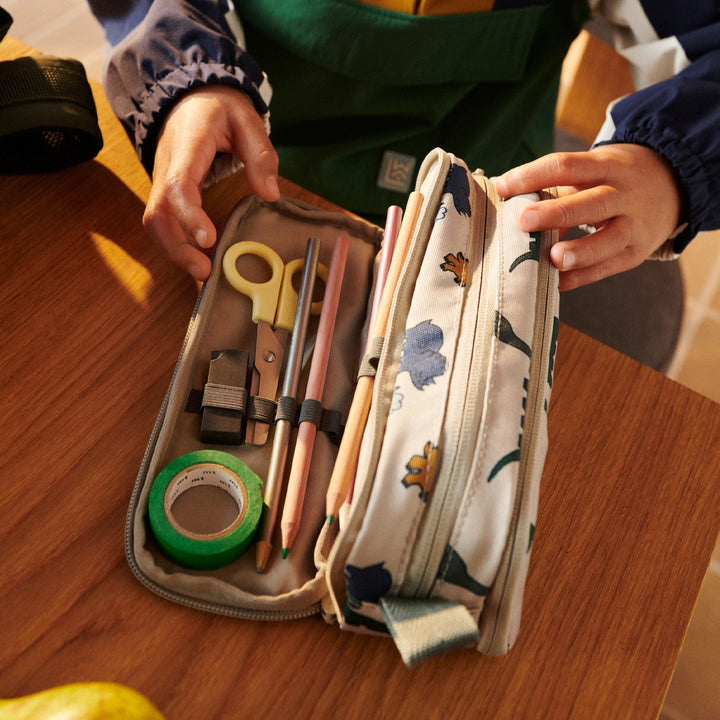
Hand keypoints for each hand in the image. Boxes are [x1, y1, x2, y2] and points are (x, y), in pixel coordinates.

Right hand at [143, 85, 279, 280]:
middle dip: (176, 247)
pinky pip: (163, 220)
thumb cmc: (218, 108)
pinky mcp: (166, 192)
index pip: (178, 184)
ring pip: (154, 221)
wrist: (188, 96)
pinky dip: (176, 243)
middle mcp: (166, 166)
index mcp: (187, 145)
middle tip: (204, 271)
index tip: (207, 240)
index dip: (189, 215)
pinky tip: (197, 258)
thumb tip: (269, 194)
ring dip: (174, 250)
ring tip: (203, 271)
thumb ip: (261, 155)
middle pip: (156, 213)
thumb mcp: (246, 119)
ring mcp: (162, 180)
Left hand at [495, 144, 681, 290]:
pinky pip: (609, 267)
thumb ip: (556, 187)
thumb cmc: (613, 179)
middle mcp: (624, 194)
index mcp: (606, 166)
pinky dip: (583, 276)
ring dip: (580, 251)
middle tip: (523, 220)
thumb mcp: (593, 170)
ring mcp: (634, 225)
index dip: (532, 175)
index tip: (502, 186)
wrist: (674, 184)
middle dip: (556, 212)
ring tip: (553, 258)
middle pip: (591, 203)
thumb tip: (509, 203)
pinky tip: (558, 283)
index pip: (566, 166)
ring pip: (609, 239)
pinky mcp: (637, 253)